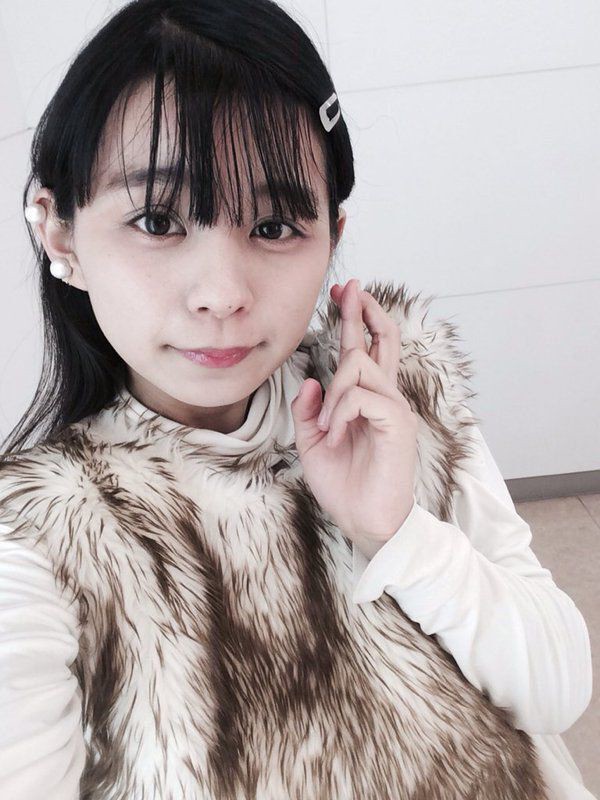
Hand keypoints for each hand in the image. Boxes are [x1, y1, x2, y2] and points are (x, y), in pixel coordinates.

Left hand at [290, 278, 418, 550]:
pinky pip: (361, 397)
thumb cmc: (343, 484)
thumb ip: (309, 411)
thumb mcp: (312, 444)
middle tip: (348, 288)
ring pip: (358, 366)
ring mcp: (394, 407)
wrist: (364, 520)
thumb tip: (309, 381)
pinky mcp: (397, 423)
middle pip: (380, 340)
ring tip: (327, 427)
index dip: (355, 319)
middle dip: (361, 311)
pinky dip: (340, 412)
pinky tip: (336, 434)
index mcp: (366, 400)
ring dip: (333, 393)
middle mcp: (385, 397)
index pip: (364, 349)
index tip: (343, 293)